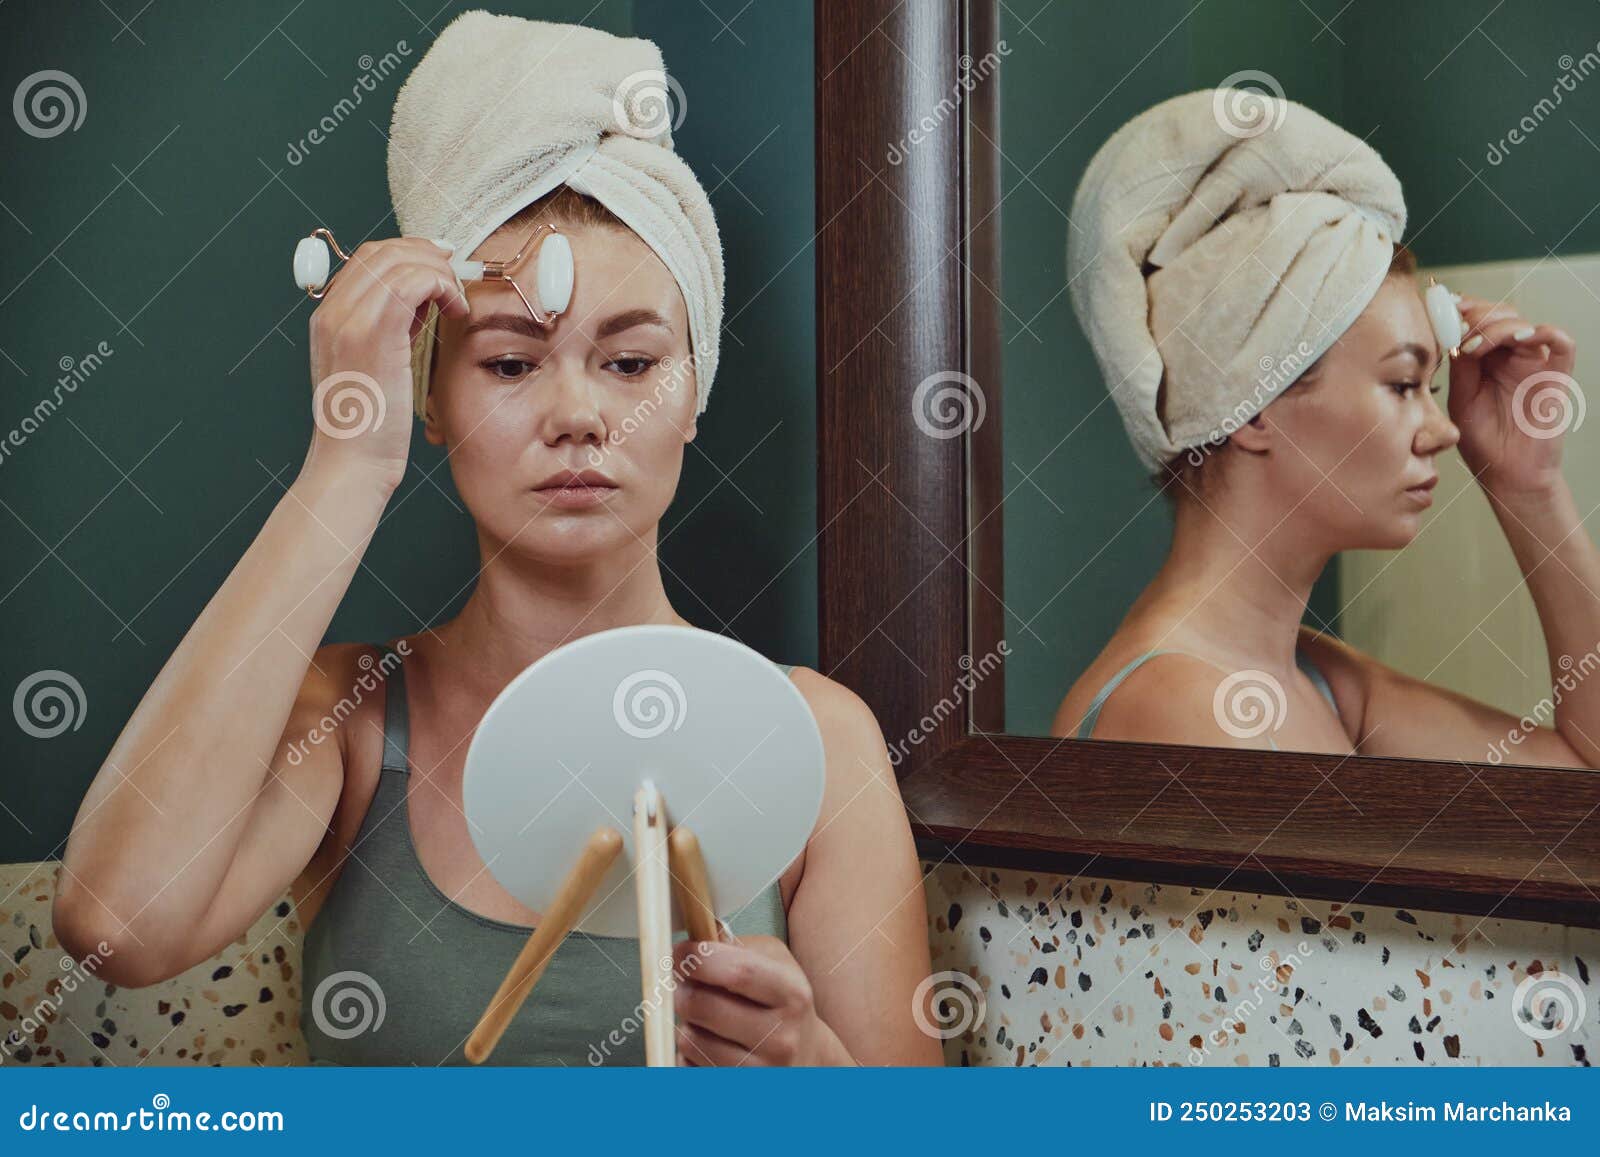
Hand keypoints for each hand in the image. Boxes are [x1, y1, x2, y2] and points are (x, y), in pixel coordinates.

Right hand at [304, 237, 468, 492]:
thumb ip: (394, 328)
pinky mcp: (374, 333)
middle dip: (428, 255)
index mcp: (329, 318)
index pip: (369, 259)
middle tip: (457, 277)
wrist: (351, 464)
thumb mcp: (378, 366)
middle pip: (383, 251)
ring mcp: (349, 320)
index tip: (442, 269)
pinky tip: (456, 311)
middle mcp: (333, 312)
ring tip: (458, 300)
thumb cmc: (369, 428)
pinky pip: (414, 282)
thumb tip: (424, 299)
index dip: (410, 254)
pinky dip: (443, 287)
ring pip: (400, 260)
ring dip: (440, 272)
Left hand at [671, 935, 850, 1065]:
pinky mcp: (737, 1095)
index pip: (737, 972)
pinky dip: (688, 1053)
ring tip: (703, 1016)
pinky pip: (687, 1069)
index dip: (698, 958)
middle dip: (681, 988)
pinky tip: (708, 1043)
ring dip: (685, 1022)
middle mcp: (780, 1038)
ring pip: (688, 1040)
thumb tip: (690, 944)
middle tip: (684, 982)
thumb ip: (736, 946)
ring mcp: (760, 1074)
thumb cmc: (783, 1003)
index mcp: (792, 995)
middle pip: (702, 1006)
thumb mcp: (775, 963)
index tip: (679, 952)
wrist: (807, 1059)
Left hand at [1447, 293, 1577, 499]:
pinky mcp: (1556, 376)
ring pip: (1524, 324)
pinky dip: (1543, 332)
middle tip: (1458, 325)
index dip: (1464, 310)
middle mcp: (1512, 357)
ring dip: (1498, 327)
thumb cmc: (1484, 442)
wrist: (1507, 475)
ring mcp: (1535, 364)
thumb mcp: (1461, 399)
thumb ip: (1460, 367)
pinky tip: (1519, 339)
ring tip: (1476, 345)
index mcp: (1487, 360)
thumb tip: (1450, 332)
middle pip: (1502, 316)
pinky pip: (1561, 343)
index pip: (1479, 320)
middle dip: (1478, 315)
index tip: (1443, 307)